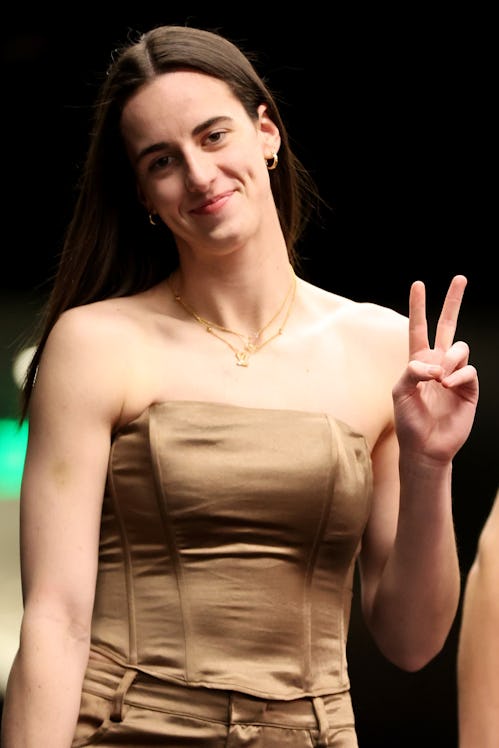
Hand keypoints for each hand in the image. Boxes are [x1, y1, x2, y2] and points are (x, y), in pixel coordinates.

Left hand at [392, 275, 478, 462]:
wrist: (425, 447)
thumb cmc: (408, 420)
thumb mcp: (400, 392)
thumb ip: (412, 371)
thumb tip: (435, 362)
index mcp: (418, 361)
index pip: (418, 328)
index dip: (418, 307)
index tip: (418, 285)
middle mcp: (438, 363)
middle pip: (448, 325)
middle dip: (453, 301)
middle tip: (460, 278)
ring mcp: (455, 374)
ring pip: (460, 347)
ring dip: (449, 359)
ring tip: (440, 379)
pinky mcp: (469, 388)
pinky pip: (468, 370)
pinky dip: (458, 375)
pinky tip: (448, 386)